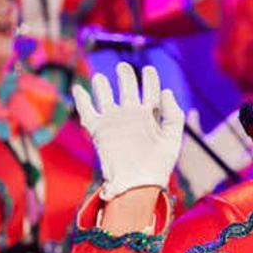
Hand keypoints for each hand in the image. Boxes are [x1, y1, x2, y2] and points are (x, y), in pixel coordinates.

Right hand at [72, 62, 184, 200]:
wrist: (139, 184)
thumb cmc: (159, 165)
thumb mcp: (172, 138)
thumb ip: (174, 114)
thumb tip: (166, 91)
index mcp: (151, 117)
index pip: (151, 92)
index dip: (150, 79)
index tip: (149, 69)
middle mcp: (132, 116)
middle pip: (128, 89)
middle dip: (125, 76)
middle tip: (123, 67)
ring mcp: (115, 121)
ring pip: (106, 96)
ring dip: (102, 85)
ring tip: (100, 78)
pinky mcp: (100, 130)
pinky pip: (87, 111)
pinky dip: (81, 99)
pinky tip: (79, 89)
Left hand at [177, 109, 252, 196]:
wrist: (188, 179)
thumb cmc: (187, 159)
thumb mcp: (189, 139)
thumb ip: (193, 125)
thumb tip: (193, 111)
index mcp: (216, 137)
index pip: (230, 125)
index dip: (239, 117)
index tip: (247, 110)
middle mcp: (225, 145)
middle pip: (241, 133)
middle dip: (250, 126)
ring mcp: (230, 156)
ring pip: (246, 145)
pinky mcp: (232, 166)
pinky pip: (245, 160)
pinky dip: (252, 156)